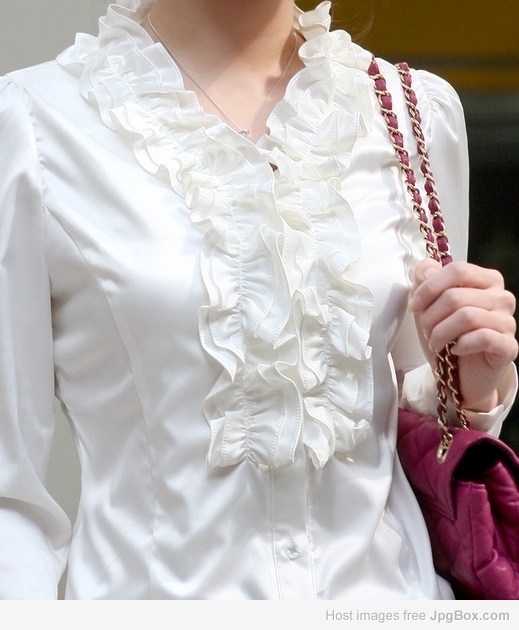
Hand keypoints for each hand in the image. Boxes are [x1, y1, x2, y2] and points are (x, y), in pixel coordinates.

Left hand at [409, 259, 517, 411]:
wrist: (458, 375)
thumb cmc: (447, 336)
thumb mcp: (428, 305)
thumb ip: (425, 280)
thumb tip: (425, 268)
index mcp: (486, 280)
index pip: (457, 270)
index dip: (429, 288)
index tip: (415, 306)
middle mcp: (502, 297)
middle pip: (456, 296)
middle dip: (431, 315)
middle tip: (425, 329)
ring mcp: (508, 321)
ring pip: (467, 316)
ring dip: (441, 332)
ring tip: (435, 341)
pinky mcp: (509, 346)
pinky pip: (482, 337)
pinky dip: (461, 345)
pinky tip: (454, 350)